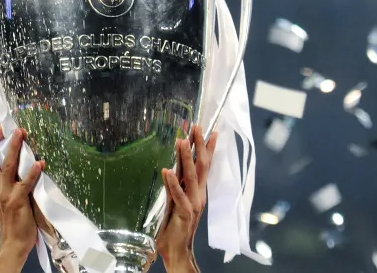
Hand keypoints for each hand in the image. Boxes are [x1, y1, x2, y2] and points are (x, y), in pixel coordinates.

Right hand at [0, 125, 43, 272]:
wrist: (14, 242)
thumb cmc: (15, 220)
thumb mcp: (9, 197)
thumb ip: (13, 181)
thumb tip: (22, 163)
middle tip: (7, 126)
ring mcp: (7, 194)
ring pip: (8, 166)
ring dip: (14, 148)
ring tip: (21, 134)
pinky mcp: (18, 202)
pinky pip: (25, 184)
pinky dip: (32, 172)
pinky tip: (40, 163)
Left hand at [157, 125, 217, 272]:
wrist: (176, 250)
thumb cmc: (174, 225)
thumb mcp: (174, 199)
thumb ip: (175, 184)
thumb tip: (171, 166)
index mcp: (197, 191)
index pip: (204, 165)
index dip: (207, 147)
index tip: (209, 130)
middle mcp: (198, 195)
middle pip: (202, 166)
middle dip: (199, 145)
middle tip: (196, 126)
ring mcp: (193, 204)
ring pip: (191, 176)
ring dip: (186, 158)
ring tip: (181, 141)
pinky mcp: (184, 213)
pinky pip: (178, 195)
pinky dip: (172, 183)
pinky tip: (167, 171)